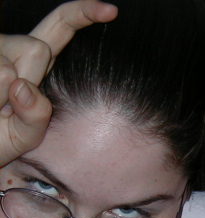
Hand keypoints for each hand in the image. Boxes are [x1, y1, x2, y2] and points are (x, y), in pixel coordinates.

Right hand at [0, 0, 116, 165]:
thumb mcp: (25, 135)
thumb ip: (36, 116)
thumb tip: (22, 86)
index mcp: (35, 61)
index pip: (61, 28)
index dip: (84, 13)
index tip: (112, 11)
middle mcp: (13, 47)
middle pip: (38, 48)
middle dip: (29, 80)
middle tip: (8, 109)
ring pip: (10, 66)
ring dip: (1, 96)